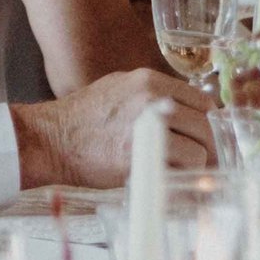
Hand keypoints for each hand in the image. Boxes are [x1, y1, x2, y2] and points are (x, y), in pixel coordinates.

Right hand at [13, 70, 210, 187]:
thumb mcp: (119, 87)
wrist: (51, 139)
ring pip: (199, 149)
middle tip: (206, 159)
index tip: (204, 135)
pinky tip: (170, 178)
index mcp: (149, 82)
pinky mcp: (141, 157)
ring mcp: (148, 129)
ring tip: (184, 170)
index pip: (201, 100)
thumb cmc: (82, 117)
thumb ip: (152, 94)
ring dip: (195, 163)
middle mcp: (153, 101)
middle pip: (205, 124)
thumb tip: (183, 107)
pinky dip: (181, 177)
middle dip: (208, 145)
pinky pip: (181, 169)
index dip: (206, 120)